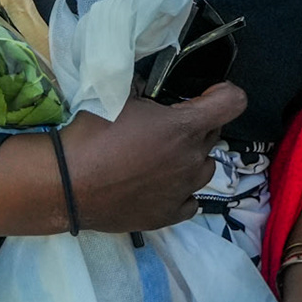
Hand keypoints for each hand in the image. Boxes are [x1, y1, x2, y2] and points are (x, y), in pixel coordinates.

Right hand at [62, 81, 245, 231]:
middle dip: (198, 126)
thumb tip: (148, 86)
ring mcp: (183, 190)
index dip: (225, 94)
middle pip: (213, 135)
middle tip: (168, 125)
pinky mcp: (169, 215)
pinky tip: (162, 186)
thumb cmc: (94, 134)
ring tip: (165, 157)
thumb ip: (144, 90)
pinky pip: (191, 201)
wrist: (69, 183)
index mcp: (184, 127)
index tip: (209, 95)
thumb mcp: (119, 96)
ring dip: (192, 158)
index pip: (233, 103)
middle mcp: (191, 159)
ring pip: (205, 168)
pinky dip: (182, 191)